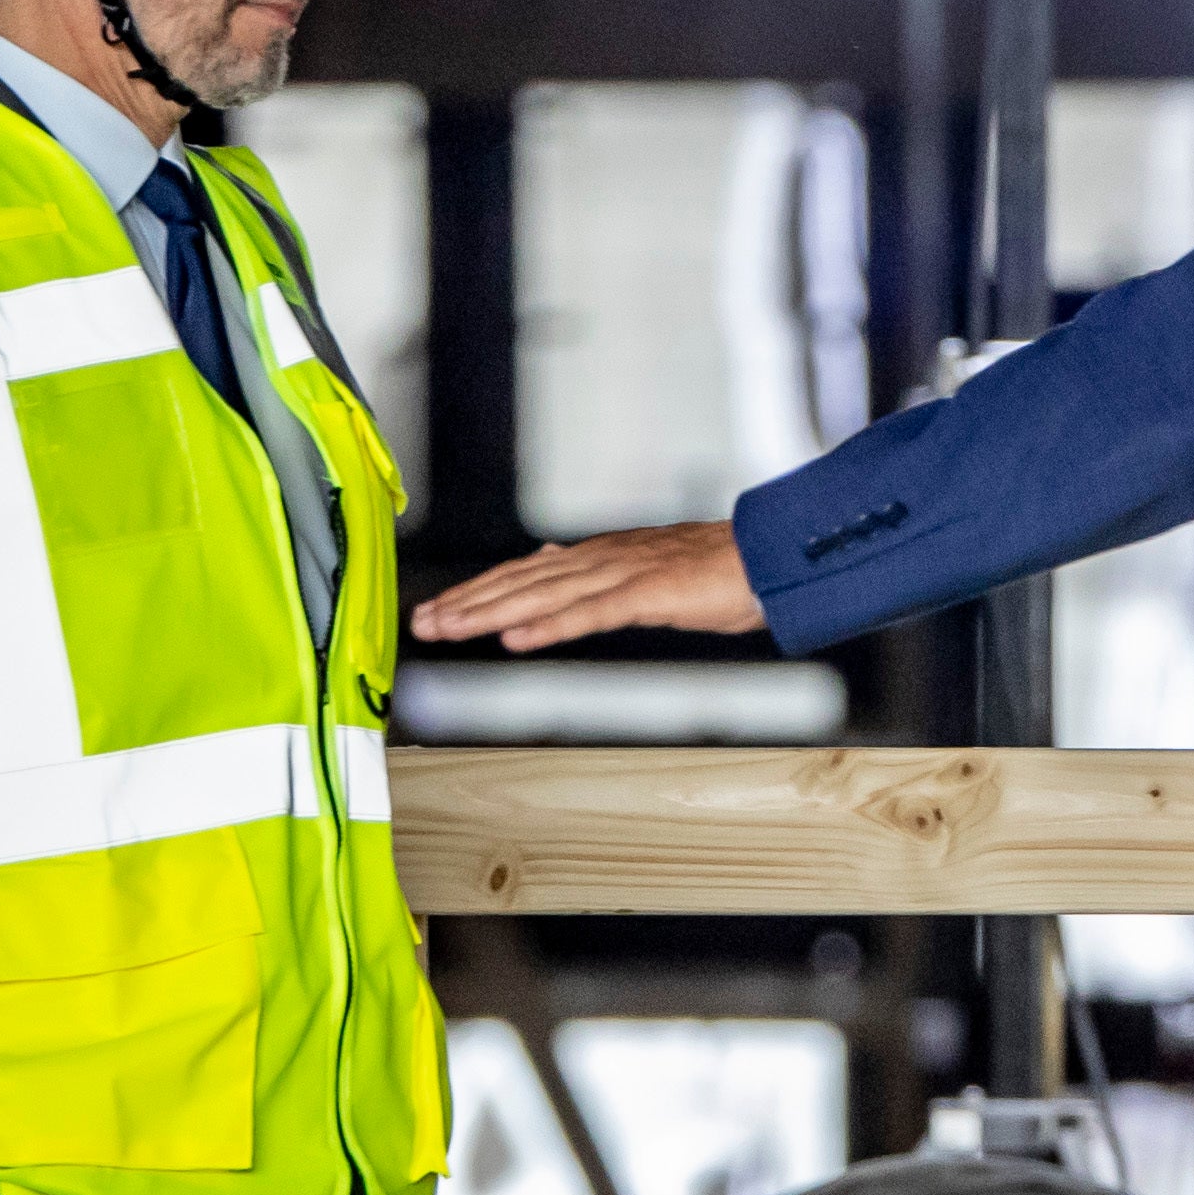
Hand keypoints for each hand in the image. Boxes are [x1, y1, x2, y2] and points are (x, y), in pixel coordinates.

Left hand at [412, 521, 762, 651]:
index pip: (524, 574)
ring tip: (452, 628)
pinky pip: (591, 613)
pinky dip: (550, 625)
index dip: (478, 591)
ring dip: (492, 613)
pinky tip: (518, 639)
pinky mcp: (649, 591)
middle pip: (521, 581)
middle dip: (468, 602)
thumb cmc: (716, 571)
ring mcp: (624, 573)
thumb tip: (547, 567)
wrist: (770, 559)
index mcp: (600, 556)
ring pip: (543, 594)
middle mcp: (602, 558)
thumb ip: (595, 577)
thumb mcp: (645, 574)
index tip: (439, 609)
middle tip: (423, 622)